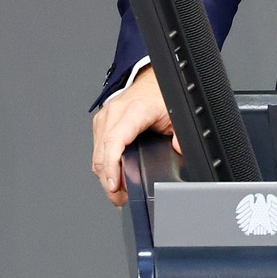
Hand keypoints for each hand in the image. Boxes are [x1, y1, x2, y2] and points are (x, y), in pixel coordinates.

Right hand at [90, 66, 177, 206]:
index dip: (112, 167)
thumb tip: (179, 149)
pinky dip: (103, 164)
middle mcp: (114, 113)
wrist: (150, 80)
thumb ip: (179, 133)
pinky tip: (112, 174)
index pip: (114, 141)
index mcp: (133, 110)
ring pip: (96, 154)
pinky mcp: (100, 122)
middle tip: (119, 198)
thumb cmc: (160, 95)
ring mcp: (105, 117)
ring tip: (117, 191)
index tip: (114, 185)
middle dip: (108, 180)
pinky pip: (96, 148)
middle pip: (102, 154)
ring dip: (104, 175)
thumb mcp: (175, 113)